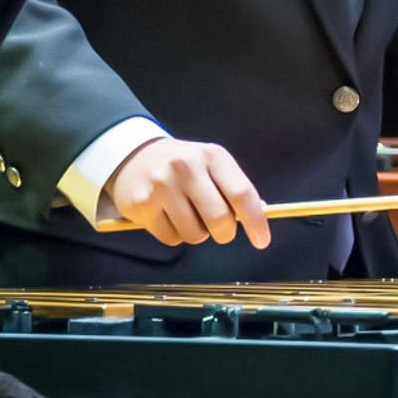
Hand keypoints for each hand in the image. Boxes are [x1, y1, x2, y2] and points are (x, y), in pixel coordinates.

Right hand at [105, 137, 270, 248]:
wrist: (135, 157)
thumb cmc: (183, 165)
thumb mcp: (211, 164)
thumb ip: (233, 187)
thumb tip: (261, 213)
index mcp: (212, 156)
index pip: (241, 193)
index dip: (255, 221)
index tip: (262, 241)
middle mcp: (187, 167)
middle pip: (219, 219)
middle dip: (224, 233)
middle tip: (219, 229)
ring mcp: (163, 185)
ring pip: (195, 234)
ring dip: (197, 234)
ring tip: (188, 216)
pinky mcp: (143, 204)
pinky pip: (171, 239)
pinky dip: (175, 236)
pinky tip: (168, 217)